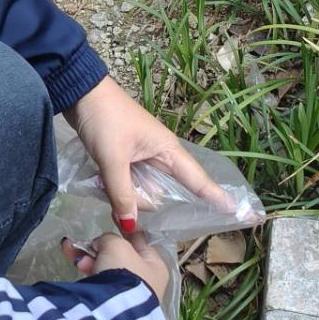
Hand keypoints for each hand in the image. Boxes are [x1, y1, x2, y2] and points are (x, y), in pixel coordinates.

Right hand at [62, 231, 170, 304]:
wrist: (112, 310)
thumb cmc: (122, 272)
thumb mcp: (116, 245)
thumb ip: (109, 238)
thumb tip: (100, 244)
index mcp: (155, 264)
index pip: (139, 240)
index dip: (124, 229)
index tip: (110, 221)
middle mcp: (145, 279)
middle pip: (119, 254)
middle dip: (98, 247)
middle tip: (83, 243)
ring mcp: (129, 292)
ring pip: (106, 267)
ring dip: (89, 258)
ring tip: (70, 251)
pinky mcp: (112, 302)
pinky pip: (99, 280)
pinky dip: (88, 271)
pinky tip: (76, 263)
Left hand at [65, 75, 221, 233]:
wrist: (81, 93)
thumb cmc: (105, 120)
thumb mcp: (113, 159)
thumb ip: (122, 194)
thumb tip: (130, 226)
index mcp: (167, 150)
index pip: (197, 179)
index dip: (215, 197)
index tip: (237, 212)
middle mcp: (160, 155)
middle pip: (163, 193)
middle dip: (143, 201)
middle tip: (117, 190)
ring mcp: (142, 157)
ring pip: (143, 189)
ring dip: (126, 194)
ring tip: (103, 180)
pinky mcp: (125, 158)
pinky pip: (129, 182)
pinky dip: (117, 187)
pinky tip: (101, 183)